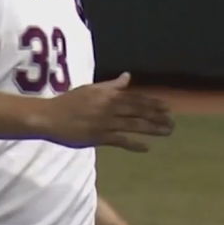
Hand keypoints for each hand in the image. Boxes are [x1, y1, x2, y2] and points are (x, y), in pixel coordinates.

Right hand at [36, 72, 172, 151]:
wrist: (50, 116)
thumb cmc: (69, 102)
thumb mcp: (91, 89)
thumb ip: (111, 85)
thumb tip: (127, 77)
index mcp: (108, 95)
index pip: (135, 98)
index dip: (152, 102)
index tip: (167, 107)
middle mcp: (109, 107)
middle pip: (138, 111)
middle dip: (157, 115)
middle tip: (173, 121)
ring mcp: (105, 122)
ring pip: (133, 124)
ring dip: (152, 128)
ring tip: (167, 132)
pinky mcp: (98, 136)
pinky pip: (120, 140)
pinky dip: (134, 144)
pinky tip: (146, 147)